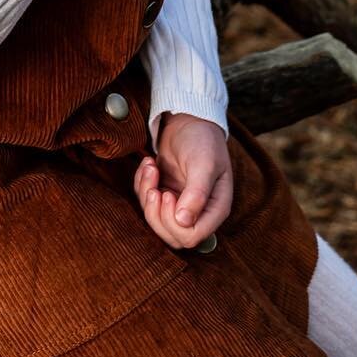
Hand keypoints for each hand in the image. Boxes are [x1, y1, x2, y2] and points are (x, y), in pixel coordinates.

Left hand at [133, 113, 232, 249]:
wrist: (189, 120)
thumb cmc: (202, 140)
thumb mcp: (203, 164)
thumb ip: (197, 193)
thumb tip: (184, 221)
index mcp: (215, 208)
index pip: (193, 236)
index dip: (173, 222)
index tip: (166, 195)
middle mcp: (199, 211)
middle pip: (172, 235)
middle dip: (155, 212)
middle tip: (154, 186)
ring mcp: (180, 203)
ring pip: (156, 220)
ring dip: (146, 194)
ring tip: (151, 167)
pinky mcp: (165, 193)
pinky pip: (146, 201)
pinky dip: (141, 184)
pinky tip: (149, 163)